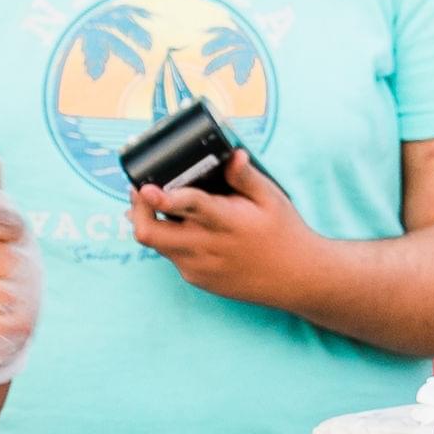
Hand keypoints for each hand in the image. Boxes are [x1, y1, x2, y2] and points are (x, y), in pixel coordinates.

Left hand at [127, 148, 318, 311]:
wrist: (296, 279)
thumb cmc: (283, 233)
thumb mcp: (271, 199)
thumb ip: (245, 176)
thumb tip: (232, 153)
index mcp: (225, 222)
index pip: (188, 208)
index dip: (162, 199)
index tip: (145, 188)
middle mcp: (206, 247)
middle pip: (150, 233)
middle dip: (137, 210)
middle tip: (140, 190)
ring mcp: (198, 267)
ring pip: (155, 245)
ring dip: (150, 223)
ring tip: (156, 203)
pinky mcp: (197, 279)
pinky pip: (171, 256)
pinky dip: (169, 239)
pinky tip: (181, 226)